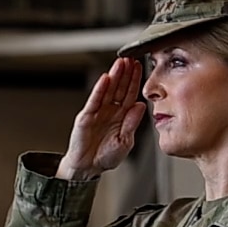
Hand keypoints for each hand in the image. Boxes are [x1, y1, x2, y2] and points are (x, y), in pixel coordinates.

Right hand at [57, 57, 145, 180]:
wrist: (88, 168)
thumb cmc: (106, 156)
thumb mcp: (125, 141)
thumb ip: (132, 123)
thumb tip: (141, 106)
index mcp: (122, 115)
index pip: (130, 94)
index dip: (135, 80)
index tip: (141, 66)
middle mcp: (110, 110)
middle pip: (120, 88)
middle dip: (126, 73)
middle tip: (131, 58)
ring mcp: (98, 112)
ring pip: (108, 90)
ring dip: (114, 76)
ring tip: (120, 63)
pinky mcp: (86, 117)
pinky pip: (94, 101)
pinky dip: (99, 90)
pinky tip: (105, 79)